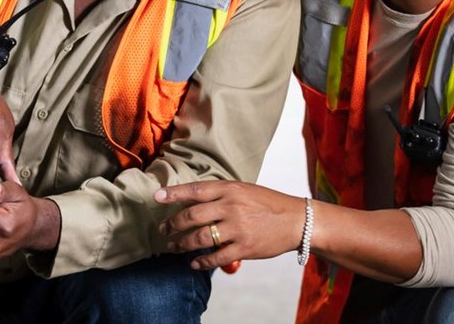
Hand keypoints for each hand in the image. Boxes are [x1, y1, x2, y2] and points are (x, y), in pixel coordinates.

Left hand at [154, 180, 305, 270]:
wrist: (296, 220)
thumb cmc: (266, 203)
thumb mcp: (242, 190)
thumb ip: (218, 194)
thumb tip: (188, 201)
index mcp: (229, 189)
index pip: (195, 190)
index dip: (173, 194)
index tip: (156, 197)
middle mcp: (231, 207)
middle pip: (192, 216)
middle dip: (172, 224)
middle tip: (163, 230)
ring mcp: (237, 228)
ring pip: (200, 238)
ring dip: (182, 244)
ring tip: (172, 247)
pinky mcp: (244, 248)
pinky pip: (216, 257)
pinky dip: (201, 262)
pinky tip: (193, 263)